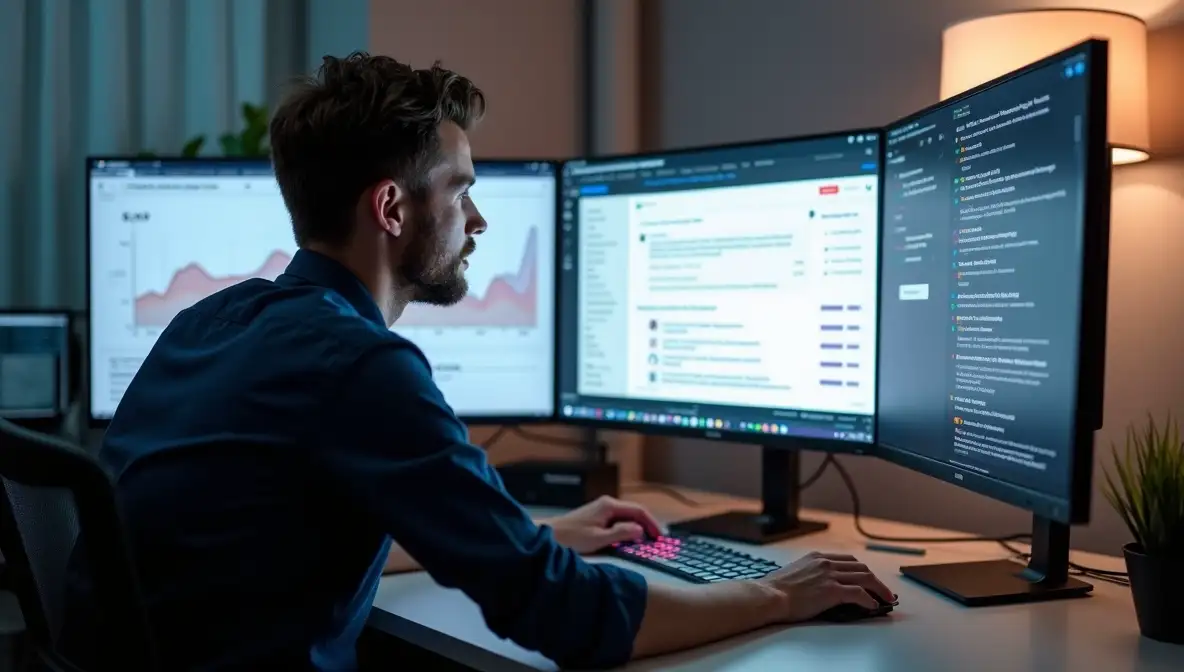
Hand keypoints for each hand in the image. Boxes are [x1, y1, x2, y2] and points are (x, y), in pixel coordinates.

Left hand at [545, 496, 662, 553]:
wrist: (548, 536)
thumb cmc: (571, 538)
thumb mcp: (598, 539)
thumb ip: (621, 533)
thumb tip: (641, 530)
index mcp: (609, 506)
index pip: (639, 511)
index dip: (652, 523)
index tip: (661, 537)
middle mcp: (607, 503)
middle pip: (634, 512)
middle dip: (648, 525)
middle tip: (658, 541)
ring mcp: (601, 509)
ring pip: (627, 516)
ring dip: (638, 527)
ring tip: (648, 541)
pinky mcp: (597, 516)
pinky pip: (619, 520)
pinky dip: (628, 528)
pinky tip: (630, 539)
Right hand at [757, 551, 894, 621]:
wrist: (769, 596)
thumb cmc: (776, 590)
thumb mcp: (795, 573)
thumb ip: (811, 574)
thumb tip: (821, 587)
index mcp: (817, 557)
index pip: (848, 560)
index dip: (862, 571)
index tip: (869, 579)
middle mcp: (825, 563)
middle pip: (861, 567)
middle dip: (875, 579)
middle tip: (884, 590)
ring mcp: (829, 576)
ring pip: (865, 578)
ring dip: (880, 589)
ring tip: (887, 599)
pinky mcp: (832, 591)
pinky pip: (858, 593)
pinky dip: (869, 599)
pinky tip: (873, 606)